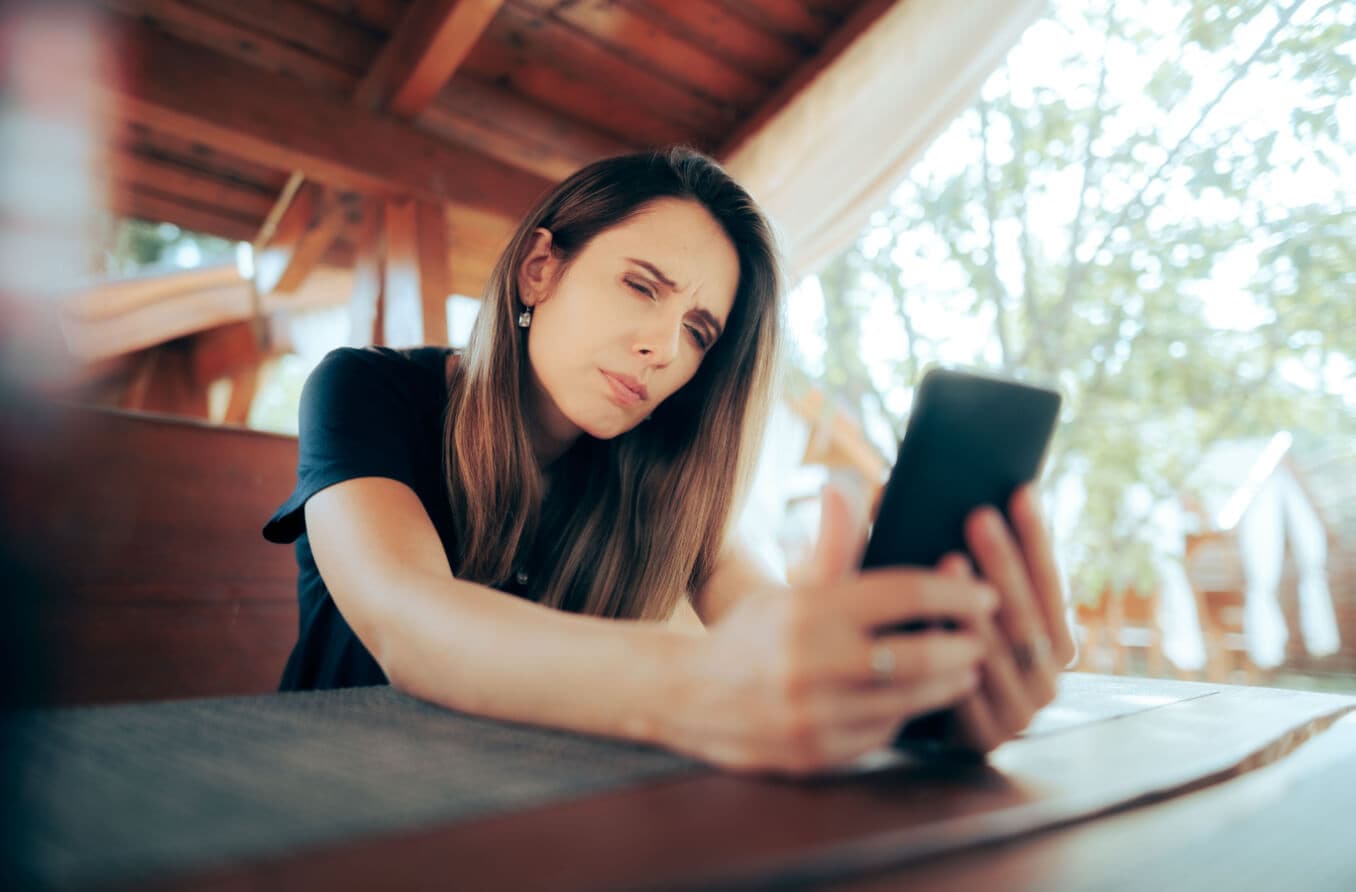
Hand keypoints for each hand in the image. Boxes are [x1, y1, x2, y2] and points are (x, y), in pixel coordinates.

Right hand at [666, 483, 997, 775]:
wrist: (688, 696)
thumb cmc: (750, 633)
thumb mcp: (788, 587)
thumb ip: (831, 547)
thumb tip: (847, 486)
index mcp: (807, 610)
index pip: (903, 593)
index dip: (954, 592)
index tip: (985, 593)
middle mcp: (811, 662)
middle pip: (919, 654)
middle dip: (964, 646)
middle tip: (984, 637)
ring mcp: (814, 715)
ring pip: (908, 701)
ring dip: (948, 685)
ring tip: (966, 670)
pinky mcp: (816, 755)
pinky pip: (883, 735)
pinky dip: (908, 716)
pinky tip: (919, 701)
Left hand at [939, 484, 1075, 752]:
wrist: (913, 725)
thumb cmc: (938, 652)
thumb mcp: (957, 605)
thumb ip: (963, 558)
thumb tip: (936, 488)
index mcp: (1054, 640)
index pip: (1050, 581)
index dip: (1036, 538)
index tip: (1021, 491)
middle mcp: (1049, 676)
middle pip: (1026, 613)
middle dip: (1004, 562)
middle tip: (979, 515)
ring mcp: (1022, 710)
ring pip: (1000, 651)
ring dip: (975, 606)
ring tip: (949, 560)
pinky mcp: (988, 737)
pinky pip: (967, 690)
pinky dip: (948, 653)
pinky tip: (927, 622)